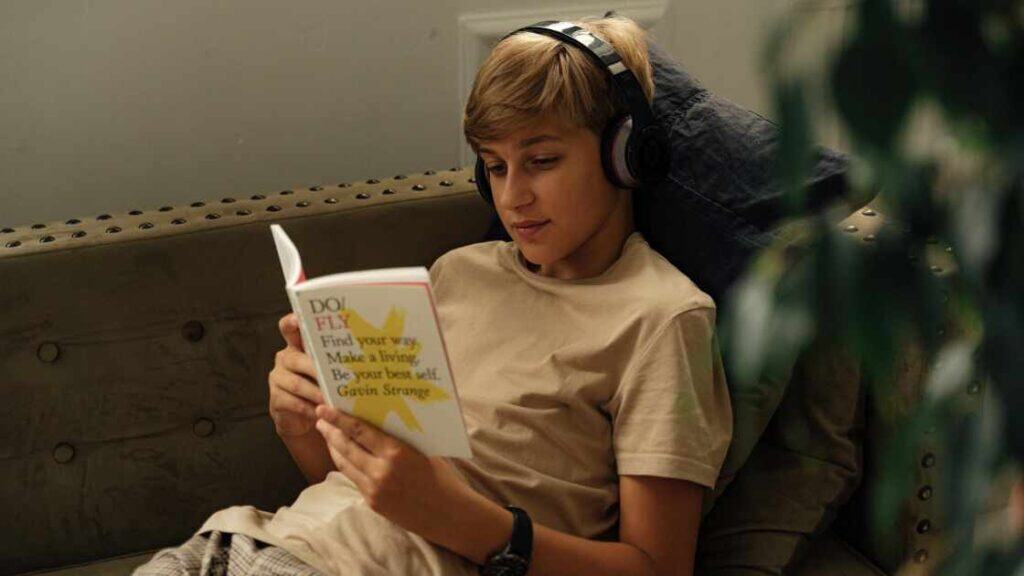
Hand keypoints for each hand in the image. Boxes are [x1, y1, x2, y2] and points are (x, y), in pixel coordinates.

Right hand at [269, 313, 324, 436]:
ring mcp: (278, 379)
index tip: (299, 319)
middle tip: (335, 376)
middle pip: (295, 359)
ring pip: (296, 383)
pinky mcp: (275, 399)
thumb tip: (364, 350)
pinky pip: (293, 402)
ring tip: (332, 399)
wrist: (304, 419)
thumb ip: (334, 359)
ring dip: (316, 392)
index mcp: (297, 347)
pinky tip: (321, 412)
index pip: (289, 328)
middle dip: (316, 368)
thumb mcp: (328, 371)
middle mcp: (285, 359)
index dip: (292, 322)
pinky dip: (309, 408)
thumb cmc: (321, 388)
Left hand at [314, 404, 475, 539]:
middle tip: (320, 417)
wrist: (448, 514)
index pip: (359, 431)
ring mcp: (374, 489)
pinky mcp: (372, 502)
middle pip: (346, 446)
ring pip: (345, 464)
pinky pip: (354, 478)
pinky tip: (343, 456)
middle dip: (330, 431)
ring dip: (333, 448)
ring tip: (327, 434)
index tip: (324, 408)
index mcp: (396, 452)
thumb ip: (399, 437)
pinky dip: (345, 464)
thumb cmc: (441, 477)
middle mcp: (380, 471)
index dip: (339, 418)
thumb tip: (378, 418)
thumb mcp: (423, 449)